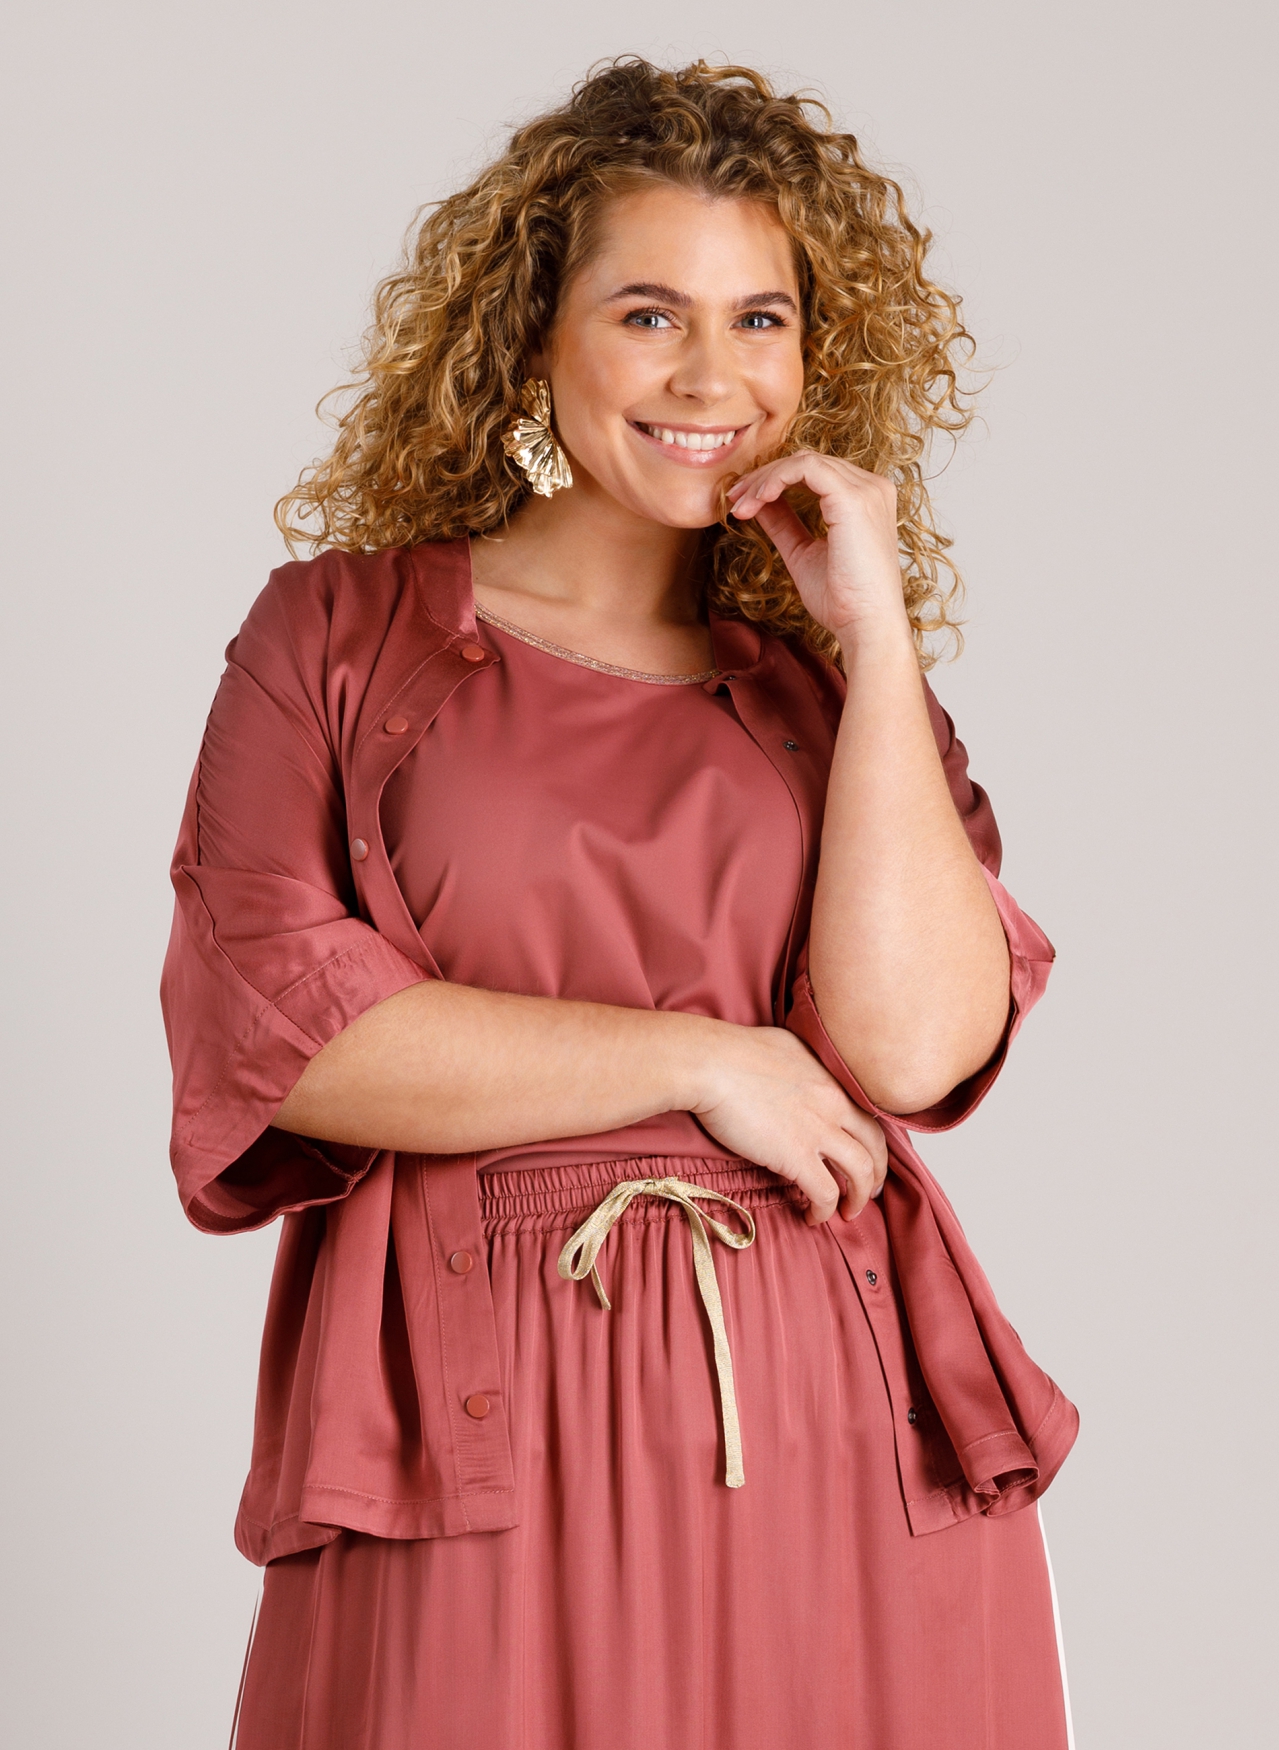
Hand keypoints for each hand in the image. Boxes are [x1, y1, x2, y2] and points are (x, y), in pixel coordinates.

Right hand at [689, 1024, 887, 1224]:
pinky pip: (826, 1192)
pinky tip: (813, 1217)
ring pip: (860, 1171)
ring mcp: (818, 1130)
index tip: (863, 1153)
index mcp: (830, 1075)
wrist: (710, 1063)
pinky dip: (825, 1210)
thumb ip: (802, 1065)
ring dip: (859, 1197)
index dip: (869, 1137)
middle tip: (869, 1189)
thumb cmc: (730, 1050)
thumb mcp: (784, 1046)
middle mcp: (834, 1102)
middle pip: (875, 1143)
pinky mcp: (796, 1155)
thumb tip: (798, 1077)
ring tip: (849, 1212)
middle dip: (876, 1172)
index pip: (867, 1110)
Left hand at [727, 452, 908, 642]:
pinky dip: (776, 479)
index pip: (815, 472)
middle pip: (807, 462)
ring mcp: (866, 490)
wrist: (865, 626)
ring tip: (741, 505)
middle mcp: (872, 488)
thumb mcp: (802, 553)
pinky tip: (758, 499)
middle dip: (764, 477)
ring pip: (804, 461)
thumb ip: (784, 523)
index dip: (774, 480)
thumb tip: (757, 503)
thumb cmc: (843, 600)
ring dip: (765, 480)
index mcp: (865, 500)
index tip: (742, 503)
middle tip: (734, 499)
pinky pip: (807, 469)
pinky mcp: (853, 498)